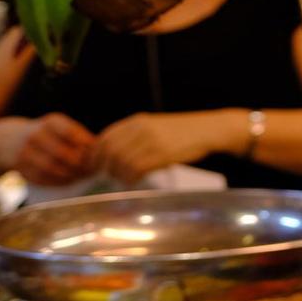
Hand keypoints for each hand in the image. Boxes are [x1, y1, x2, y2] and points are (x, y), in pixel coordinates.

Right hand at [11, 114, 96, 186]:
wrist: (9, 139)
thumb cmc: (47, 134)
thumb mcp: (60, 127)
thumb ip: (78, 136)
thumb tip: (100, 151)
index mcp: (50, 122)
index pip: (70, 133)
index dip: (85, 145)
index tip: (96, 154)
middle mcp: (35, 135)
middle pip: (61, 153)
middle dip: (79, 164)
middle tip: (92, 170)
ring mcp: (24, 152)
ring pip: (51, 168)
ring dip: (70, 175)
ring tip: (83, 176)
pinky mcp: (20, 168)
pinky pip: (41, 178)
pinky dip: (58, 181)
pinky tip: (70, 181)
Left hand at [92, 112, 239, 185]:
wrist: (209, 130)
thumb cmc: (181, 131)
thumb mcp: (154, 126)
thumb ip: (133, 136)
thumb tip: (110, 156)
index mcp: (137, 121)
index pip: (105, 138)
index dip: (95, 155)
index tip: (93, 167)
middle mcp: (141, 128)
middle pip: (110, 151)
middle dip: (105, 168)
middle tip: (108, 177)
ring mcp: (152, 140)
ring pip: (122, 162)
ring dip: (119, 175)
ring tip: (125, 179)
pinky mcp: (163, 153)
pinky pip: (137, 169)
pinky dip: (132, 178)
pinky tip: (136, 180)